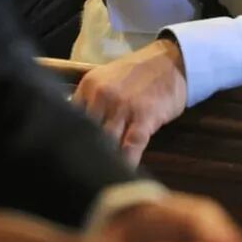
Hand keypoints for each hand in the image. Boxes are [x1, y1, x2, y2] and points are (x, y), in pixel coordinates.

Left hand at [73, 38, 187, 163]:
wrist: (172, 60)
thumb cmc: (138, 74)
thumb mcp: (106, 80)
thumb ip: (90, 102)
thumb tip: (74, 129)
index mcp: (88, 87)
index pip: (70, 119)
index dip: (69, 140)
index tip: (69, 156)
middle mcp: (102, 96)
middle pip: (86, 134)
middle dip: (85, 153)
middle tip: (83, 172)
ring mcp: (123, 107)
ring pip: (106, 143)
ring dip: (105, 161)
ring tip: (101, 180)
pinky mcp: (144, 117)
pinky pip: (131, 146)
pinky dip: (127, 162)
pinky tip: (123, 174)